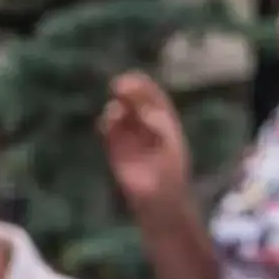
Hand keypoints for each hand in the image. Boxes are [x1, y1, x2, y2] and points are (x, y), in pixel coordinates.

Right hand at [98, 70, 190, 207]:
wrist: (160, 199)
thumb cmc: (171, 171)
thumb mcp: (170, 145)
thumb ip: (159, 128)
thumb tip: (145, 111)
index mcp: (164, 119)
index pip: (153, 96)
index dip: (143, 86)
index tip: (132, 79)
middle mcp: (145, 124)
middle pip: (134, 101)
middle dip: (127, 92)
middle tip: (118, 85)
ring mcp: (129, 136)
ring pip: (119, 114)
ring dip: (116, 109)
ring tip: (116, 112)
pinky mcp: (115, 150)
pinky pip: (108, 132)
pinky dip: (106, 125)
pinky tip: (107, 123)